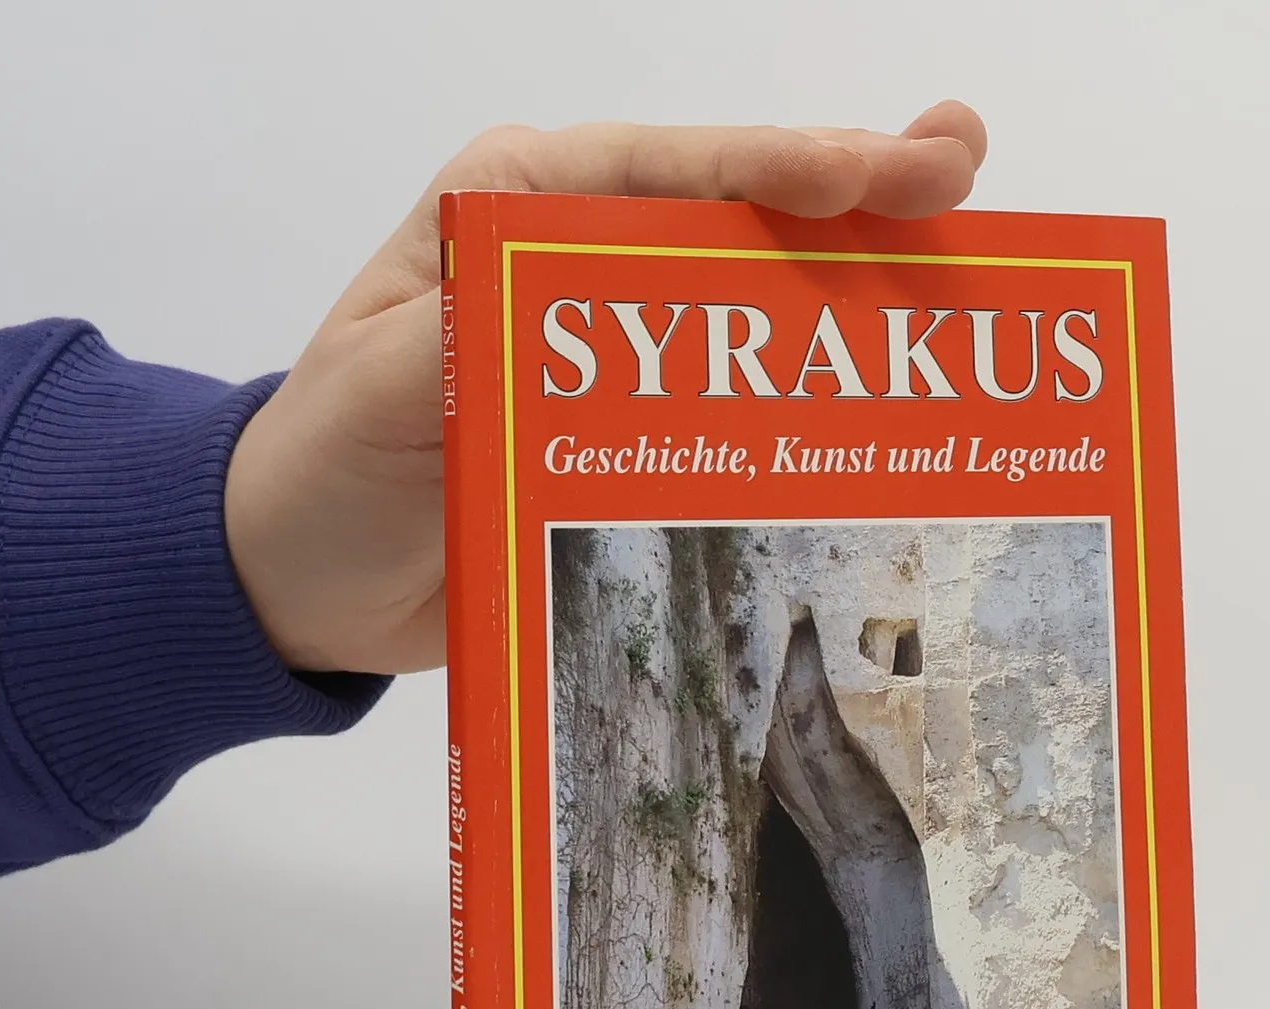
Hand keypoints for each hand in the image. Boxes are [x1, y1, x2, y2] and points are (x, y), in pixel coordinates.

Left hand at [224, 104, 988, 677]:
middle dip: (854, 193)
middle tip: (962, 170)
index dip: (783, 166)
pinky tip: (893, 386)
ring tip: (963, 253)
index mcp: (516, 210)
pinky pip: (739, 399)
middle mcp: (582, 260)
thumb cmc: (327, 466)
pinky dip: (817, 389)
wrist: (305, 581)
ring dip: (857, 280)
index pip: (671, 169)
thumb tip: (592, 315)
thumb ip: (484, 338)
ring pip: (756, 298)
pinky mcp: (637, 430)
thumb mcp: (387, 388)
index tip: (881, 172)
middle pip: (737, 213)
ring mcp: (620, 348)